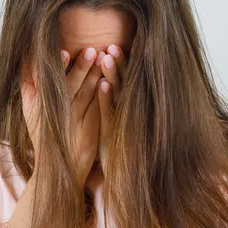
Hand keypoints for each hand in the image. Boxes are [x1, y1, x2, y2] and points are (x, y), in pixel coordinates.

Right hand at [21, 47, 103, 186]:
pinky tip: (110, 82)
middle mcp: (57, 116)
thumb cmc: (44, 139)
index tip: (65, 52)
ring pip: (87, 96)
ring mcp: (74, 125)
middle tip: (92, 50)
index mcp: (41, 110)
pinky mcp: (90, 134)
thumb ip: (28, 90)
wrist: (58, 172)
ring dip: (96, 76)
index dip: (57, 68)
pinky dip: (104, 96)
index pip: (49, 84)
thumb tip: (26, 63)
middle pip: (72, 87)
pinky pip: (98, 111)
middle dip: (82, 68)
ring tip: (105, 58)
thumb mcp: (29, 116)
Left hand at [96, 44, 125, 172]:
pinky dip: (107, 99)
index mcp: (124, 110)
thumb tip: (106, 88)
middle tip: (112, 45)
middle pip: (122, 83)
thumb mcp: (115, 129)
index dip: (121, 65)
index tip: (114, 47)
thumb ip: (113, 109)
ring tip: (106, 56)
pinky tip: (103, 85)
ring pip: (116, 94)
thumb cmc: (115, 153)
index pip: (124, 82)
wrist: (121, 181)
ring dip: (113, 74)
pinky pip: (109, 114)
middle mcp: (124, 114)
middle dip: (118, 64)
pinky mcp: (113, 135)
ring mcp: (119, 124)